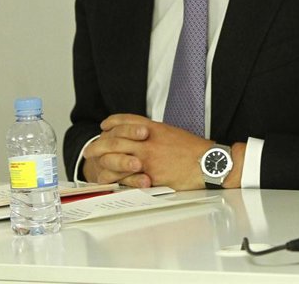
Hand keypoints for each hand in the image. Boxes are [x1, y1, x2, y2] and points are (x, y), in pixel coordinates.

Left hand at [81, 113, 245, 190]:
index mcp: (155, 128)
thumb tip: (144, 135)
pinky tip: (108, 177)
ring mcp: (147, 158)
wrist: (207, 162)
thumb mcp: (173, 133)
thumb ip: (156, 133)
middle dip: (99, 144)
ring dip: (102, 160)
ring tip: (94, 164)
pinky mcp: (150, 175)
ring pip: (116, 156)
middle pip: (115, 138)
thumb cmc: (194, 150)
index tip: (104, 126)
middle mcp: (148, 141)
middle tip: (90, 149)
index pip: (127, 121)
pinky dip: (114, 176)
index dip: (112, 123)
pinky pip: (126, 175)